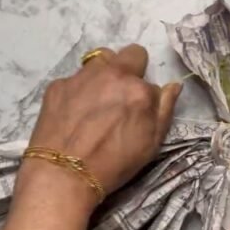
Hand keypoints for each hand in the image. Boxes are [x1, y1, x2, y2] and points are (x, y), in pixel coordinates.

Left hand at [22, 43, 182, 213]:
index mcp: (137, 89)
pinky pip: (73, 79)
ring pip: (99, 61)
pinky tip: (72, 113)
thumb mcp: (151, 144)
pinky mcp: (57, 85)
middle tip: (118, 97)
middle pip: (129, 54)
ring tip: (95, 102)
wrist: (63, 174)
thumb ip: (164, 110)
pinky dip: (77, 91)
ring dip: (102, 75)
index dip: (144, 96)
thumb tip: (172, 85)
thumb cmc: (112, 164)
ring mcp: (80, 77)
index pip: (149, 81)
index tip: (136, 111)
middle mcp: (110, 75)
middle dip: (128, 70)